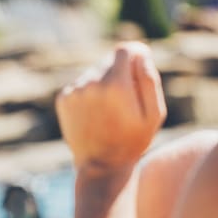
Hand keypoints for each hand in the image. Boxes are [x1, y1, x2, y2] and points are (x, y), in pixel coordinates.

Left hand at [55, 42, 166, 172]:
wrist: (101, 167)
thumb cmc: (133, 141)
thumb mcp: (154, 114)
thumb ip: (149, 79)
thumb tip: (140, 53)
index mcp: (115, 84)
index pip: (125, 50)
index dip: (136, 55)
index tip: (140, 64)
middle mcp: (91, 83)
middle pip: (110, 60)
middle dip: (121, 73)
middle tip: (127, 99)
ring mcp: (74, 91)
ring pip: (95, 72)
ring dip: (104, 83)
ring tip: (111, 111)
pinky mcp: (63, 98)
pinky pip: (82, 85)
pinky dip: (90, 94)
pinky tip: (96, 114)